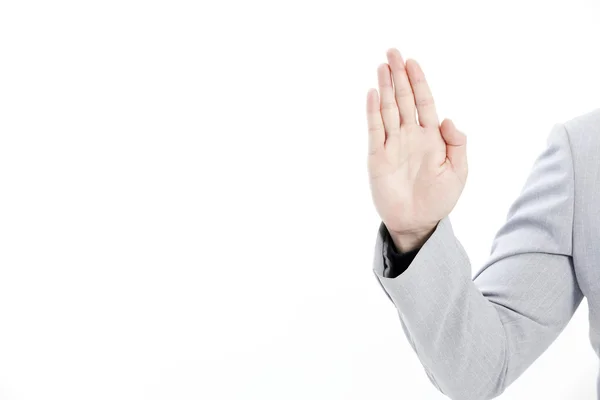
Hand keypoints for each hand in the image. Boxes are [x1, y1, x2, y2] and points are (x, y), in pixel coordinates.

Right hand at [366, 48, 467, 247]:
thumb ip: (457, 144)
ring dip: (385, 88)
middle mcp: (409, 136)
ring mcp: (392, 145)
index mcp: (430, 138)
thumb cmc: (440, 199)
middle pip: (403, 100)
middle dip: (399, 76)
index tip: (412, 62)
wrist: (418, 222)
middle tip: (392, 52)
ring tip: (382, 67)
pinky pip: (374, 131)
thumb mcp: (458, 172)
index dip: (418, 82)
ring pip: (388, 110)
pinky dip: (373, 112)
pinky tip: (373, 95)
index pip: (424, 103)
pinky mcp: (377, 157)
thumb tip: (448, 119)